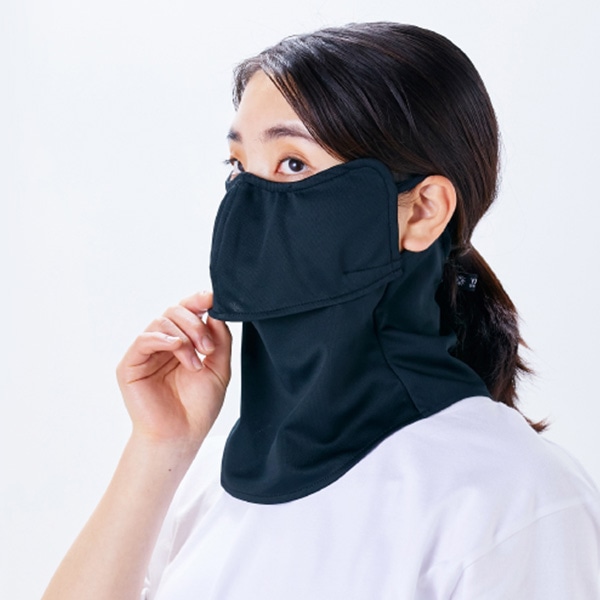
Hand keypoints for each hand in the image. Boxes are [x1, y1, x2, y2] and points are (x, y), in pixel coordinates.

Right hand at [116, 291, 231, 449]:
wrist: (182, 435)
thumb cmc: (199, 406)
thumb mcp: (219, 368)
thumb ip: (220, 339)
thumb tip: (216, 311)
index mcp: (184, 341)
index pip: (188, 311)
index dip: (199, 300)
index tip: (213, 298)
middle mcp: (164, 343)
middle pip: (175, 310)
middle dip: (196, 324)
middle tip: (208, 348)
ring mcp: (146, 353)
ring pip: (162, 321)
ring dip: (185, 336)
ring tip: (197, 362)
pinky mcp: (130, 365)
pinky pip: (144, 339)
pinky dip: (163, 338)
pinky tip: (177, 346)